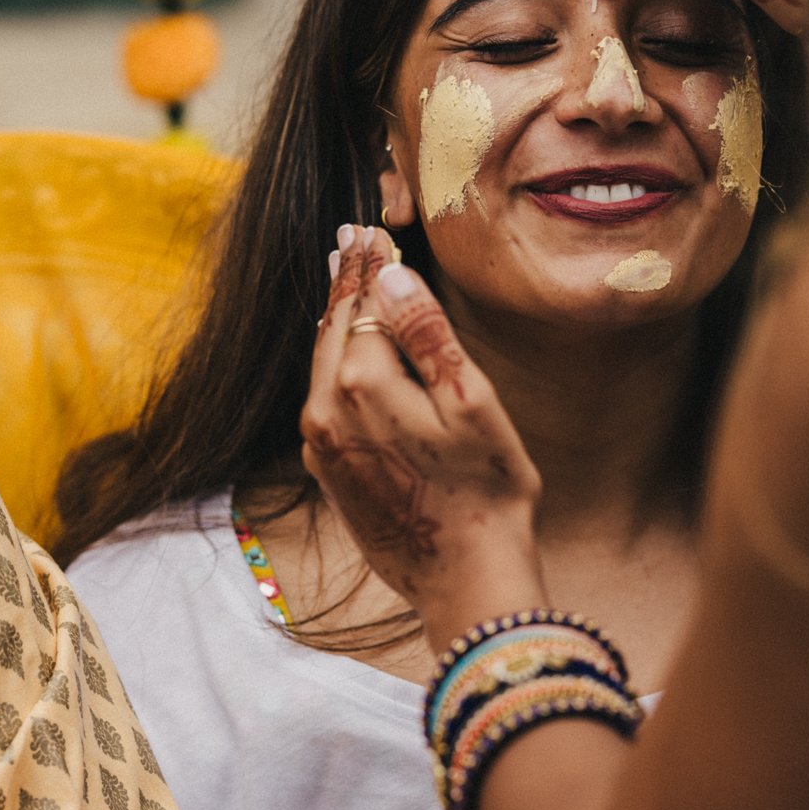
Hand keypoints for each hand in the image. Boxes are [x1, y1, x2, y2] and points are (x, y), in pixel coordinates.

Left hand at [301, 227, 543, 647]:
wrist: (466, 580)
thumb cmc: (486, 490)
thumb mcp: (472, 402)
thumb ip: (427, 335)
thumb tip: (389, 277)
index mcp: (361, 386)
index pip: (361, 304)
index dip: (367, 263)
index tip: (366, 228)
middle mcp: (325, 414)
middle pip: (332, 329)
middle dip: (344, 284)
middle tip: (348, 239)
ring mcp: (322, 447)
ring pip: (323, 364)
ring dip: (336, 320)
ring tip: (346, 284)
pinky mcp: (328, 472)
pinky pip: (324, 400)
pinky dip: (334, 363)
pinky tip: (346, 354)